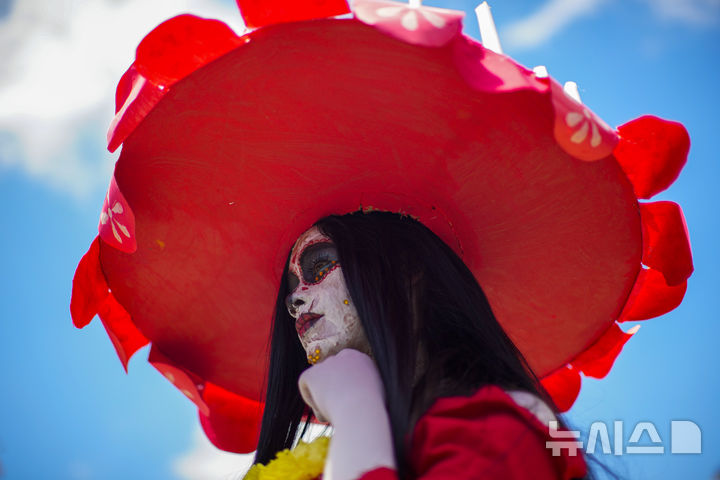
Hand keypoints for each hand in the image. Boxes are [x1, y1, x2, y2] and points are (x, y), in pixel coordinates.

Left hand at [298, 349, 395, 479]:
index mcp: (363, 359)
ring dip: (324, 397)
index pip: (347, 371)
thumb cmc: (373, 412)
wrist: (361, 412)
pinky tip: (325, 409)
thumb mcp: (377, 395)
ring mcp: (327, 363)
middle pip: (333, 374)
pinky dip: (311, 400)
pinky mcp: (312, 372)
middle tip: (339, 410)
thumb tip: (357, 397)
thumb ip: (365, 389)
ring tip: (335, 413)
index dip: (345, 388)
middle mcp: (345, 355)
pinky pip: (305, 385)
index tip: (349, 403)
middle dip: (333, 390)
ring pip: (320, 381)